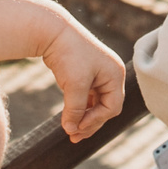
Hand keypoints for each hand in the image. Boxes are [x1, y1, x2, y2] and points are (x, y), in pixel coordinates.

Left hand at [39, 20, 126, 140]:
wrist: (51, 32)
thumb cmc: (68, 54)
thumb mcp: (74, 84)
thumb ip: (75, 109)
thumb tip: (71, 130)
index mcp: (115, 75)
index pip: (112, 107)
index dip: (95, 120)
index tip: (76, 128)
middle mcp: (110, 74)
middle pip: (106, 107)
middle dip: (90, 122)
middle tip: (73, 136)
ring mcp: (99, 74)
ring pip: (96, 104)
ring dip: (84, 117)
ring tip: (70, 132)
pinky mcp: (86, 74)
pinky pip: (87, 97)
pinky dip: (79, 108)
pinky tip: (69, 118)